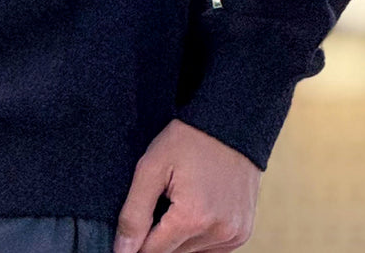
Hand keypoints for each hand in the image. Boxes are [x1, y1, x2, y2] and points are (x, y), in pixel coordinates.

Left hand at [113, 118, 261, 252]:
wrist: (229, 125)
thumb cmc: (188, 140)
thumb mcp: (152, 167)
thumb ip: (134, 213)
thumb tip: (122, 251)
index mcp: (192, 218)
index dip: (136, 243)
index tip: (133, 228)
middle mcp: (217, 232)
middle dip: (158, 236)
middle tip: (158, 203)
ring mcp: (234, 235)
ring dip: (178, 238)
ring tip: (177, 202)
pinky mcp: (242, 232)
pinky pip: (211, 249)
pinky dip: (198, 236)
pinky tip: (194, 210)